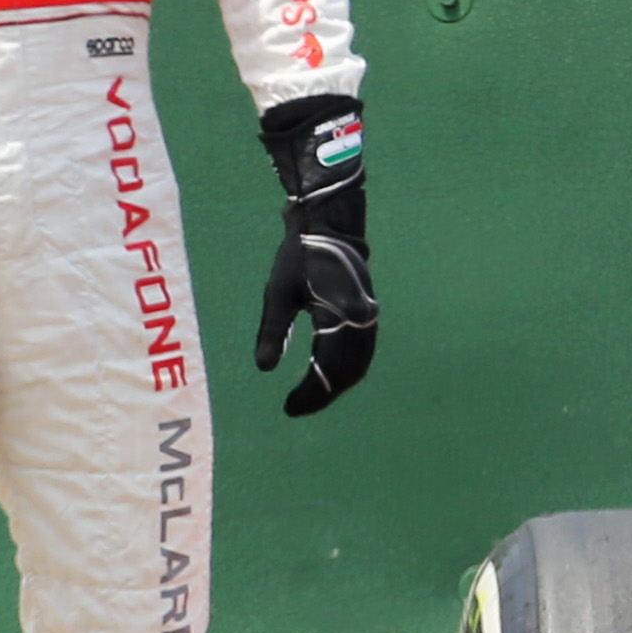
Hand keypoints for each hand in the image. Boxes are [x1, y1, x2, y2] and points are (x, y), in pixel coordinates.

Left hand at [254, 96, 376, 416]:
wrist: (329, 224)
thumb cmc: (299, 255)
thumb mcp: (278, 294)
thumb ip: (273, 333)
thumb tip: (265, 369)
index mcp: (339, 319)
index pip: (327, 371)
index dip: (309, 394)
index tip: (288, 408)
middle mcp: (360, 323)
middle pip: (347, 374)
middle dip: (323, 394)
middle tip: (296, 407)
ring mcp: (367, 318)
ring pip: (357, 365)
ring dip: (336, 383)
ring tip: (311, 395)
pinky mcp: (365, 313)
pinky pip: (360, 352)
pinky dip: (344, 368)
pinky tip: (327, 373)